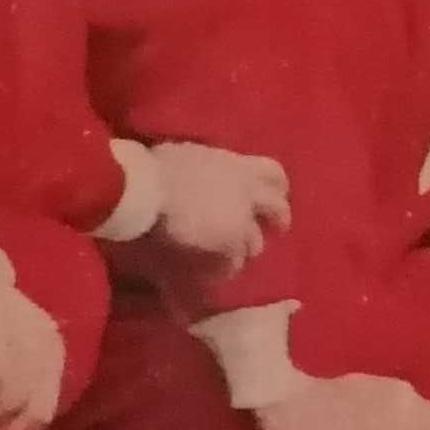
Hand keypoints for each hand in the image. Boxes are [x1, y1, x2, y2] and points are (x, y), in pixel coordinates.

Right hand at [146, 142, 291, 276]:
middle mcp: (246, 190)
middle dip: (279, 221)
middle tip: (274, 230)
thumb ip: (204, 166)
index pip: (272, 171)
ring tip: (233, 258)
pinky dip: (225, 269)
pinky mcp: (229, 243)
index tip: (278, 193)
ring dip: (246, 249)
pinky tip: (214, 274)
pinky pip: (233, 263)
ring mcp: (241, 219)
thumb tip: (200, 171)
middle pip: (278, 209)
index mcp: (236, 165)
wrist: (150, 189)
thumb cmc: (160, 167)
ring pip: (256, 242)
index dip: (277, 185)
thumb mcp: (187, 156)